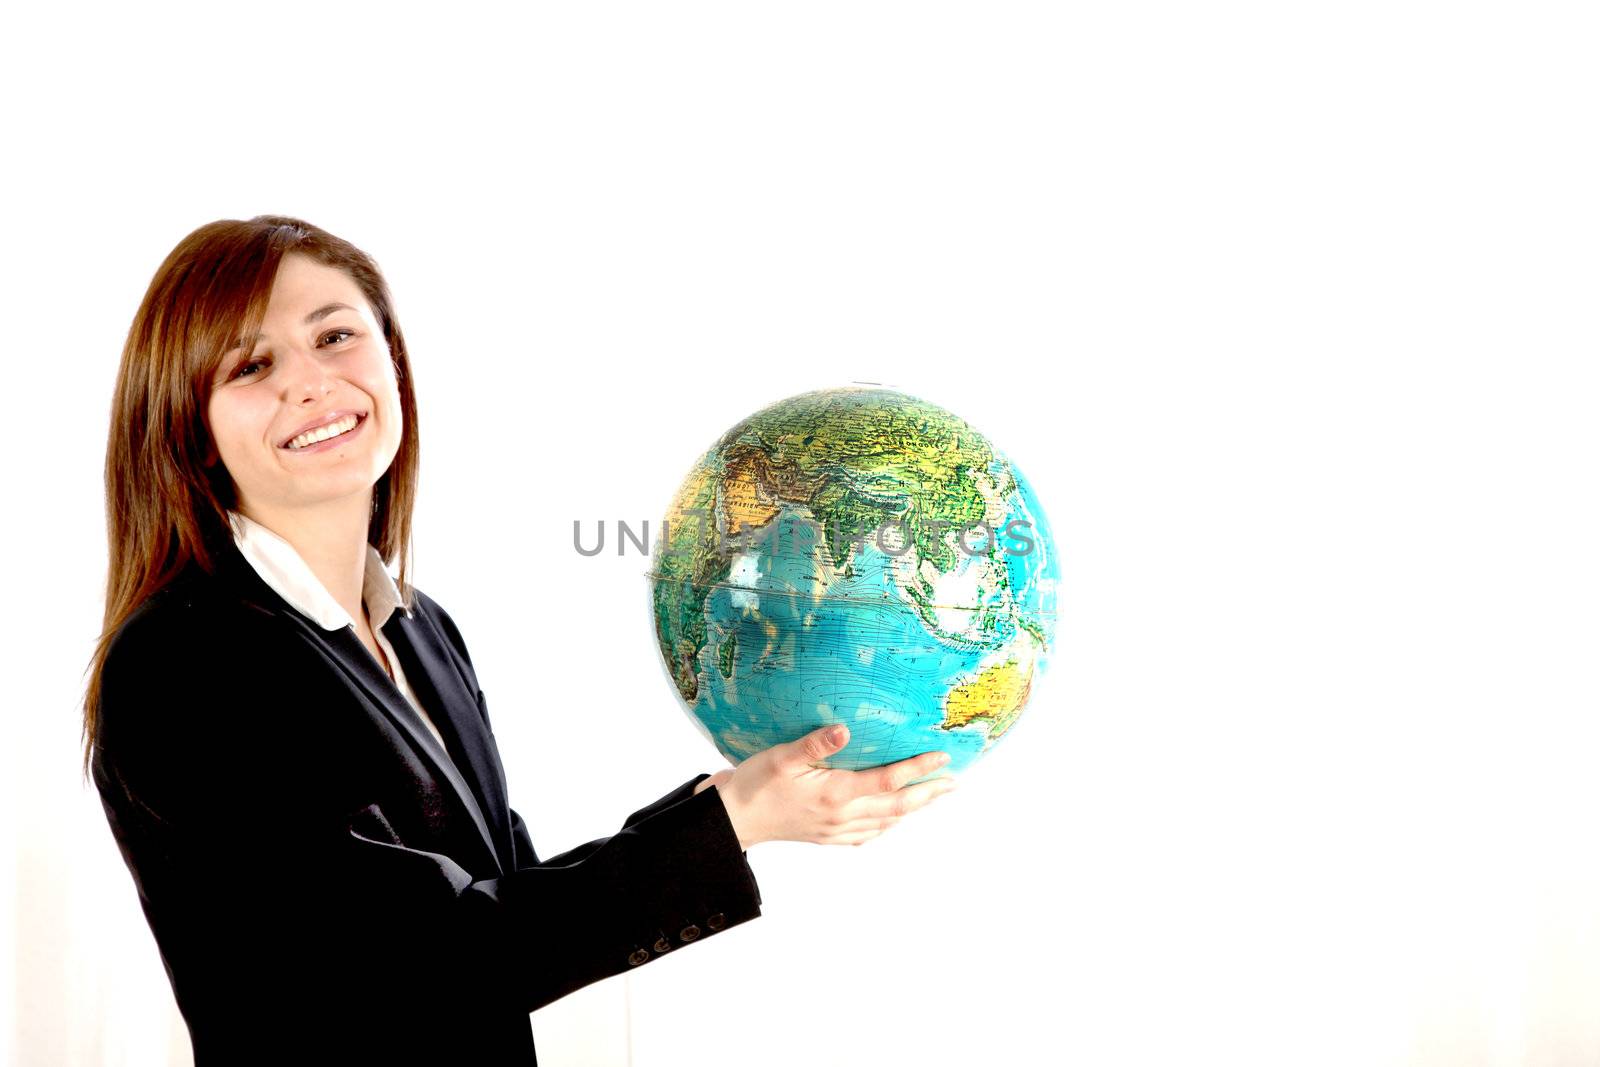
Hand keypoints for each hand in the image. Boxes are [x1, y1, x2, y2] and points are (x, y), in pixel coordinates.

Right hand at [693, 724, 956, 848]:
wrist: (732, 821)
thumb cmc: (753, 785)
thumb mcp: (781, 757)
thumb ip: (815, 744)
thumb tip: (845, 728)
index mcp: (835, 795)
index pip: (888, 781)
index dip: (918, 768)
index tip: (942, 757)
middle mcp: (841, 817)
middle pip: (897, 806)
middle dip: (928, 792)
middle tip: (954, 780)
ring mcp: (836, 831)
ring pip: (886, 821)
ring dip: (913, 808)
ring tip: (934, 795)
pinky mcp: (827, 837)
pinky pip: (868, 834)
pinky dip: (888, 824)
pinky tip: (893, 819)